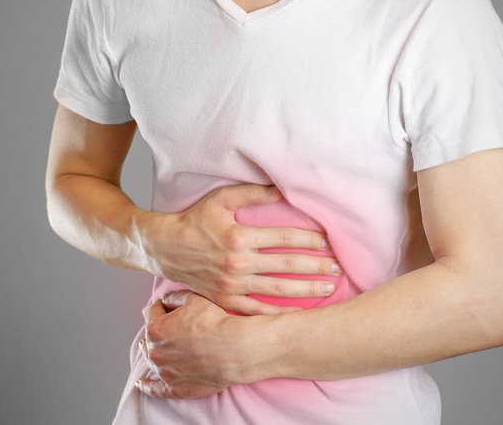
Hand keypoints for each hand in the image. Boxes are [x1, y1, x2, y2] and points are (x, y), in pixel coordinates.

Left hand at [135, 289, 263, 398]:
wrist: (234, 349)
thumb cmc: (215, 323)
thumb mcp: (194, 299)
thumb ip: (175, 298)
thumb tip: (166, 301)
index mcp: (156, 328)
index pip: (153, 312)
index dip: (162, 307)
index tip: (169, 307)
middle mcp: (155, 352)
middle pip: (151, 338)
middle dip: (159, 330)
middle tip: (171, 327)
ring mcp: (165, 372)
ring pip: (152, 361)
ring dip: (153, 353)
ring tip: (155, 350)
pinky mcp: (176, 388)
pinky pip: (156, 390)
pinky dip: (148, 387)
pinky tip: (142, 384)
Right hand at [139, 183, 340, 315]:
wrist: (165, 248)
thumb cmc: (195, 220)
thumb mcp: (221, 199)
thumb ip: (252, 193)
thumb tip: (282, 189)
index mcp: (240, 236)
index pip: (284, 238)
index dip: (309, 240)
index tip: (328, 242)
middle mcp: (238, 263)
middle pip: (286, 266)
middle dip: (316, 266)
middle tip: (337, 268)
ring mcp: (232, 285)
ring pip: (277, 290)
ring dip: (305, 290)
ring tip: (328, 289)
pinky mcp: (225, 300)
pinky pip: (257, 311)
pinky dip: (279, 314)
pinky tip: (298, 314)